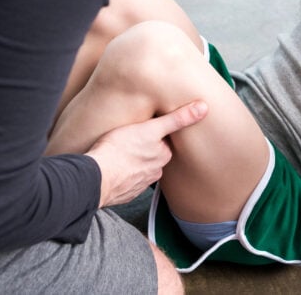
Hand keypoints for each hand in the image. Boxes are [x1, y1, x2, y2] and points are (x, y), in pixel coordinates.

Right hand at [84, 101, 207, 206]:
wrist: (96, 176)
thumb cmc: (119, 149)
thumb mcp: (151, 127)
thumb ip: (178, 119)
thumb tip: (204, 108)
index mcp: (162, 156)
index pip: (163, 142)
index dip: (155, 134)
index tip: (147, 129)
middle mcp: (155, 172)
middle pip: (153, 155)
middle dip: (146, 148)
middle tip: (132, 139)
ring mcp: (139, 184)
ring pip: (141, 168)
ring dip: (134, 162)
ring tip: (122, 152)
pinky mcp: (125, 192)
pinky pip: (127, 180)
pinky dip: (123, 174)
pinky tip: (115, 166)